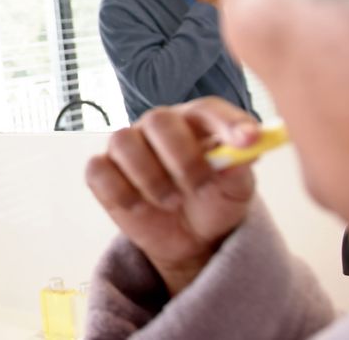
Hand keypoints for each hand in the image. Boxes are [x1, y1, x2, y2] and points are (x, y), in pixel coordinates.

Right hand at [85, 97, 258, 294]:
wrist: (190, 238)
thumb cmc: (214, 202)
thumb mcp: (237, 189)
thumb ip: (239, 166)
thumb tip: (246, 148)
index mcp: (195, 123)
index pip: (208, 110)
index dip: (227, 121)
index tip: (249, 140)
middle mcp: (157, 127)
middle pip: (157, 119)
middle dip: (181, 156)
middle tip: (198, 186)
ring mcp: (127, 147)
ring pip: (122, 141)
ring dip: (151, 178)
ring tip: (171, 203)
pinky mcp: (102, 172)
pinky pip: (99, 171)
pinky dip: (121, 192)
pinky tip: (140, 207)